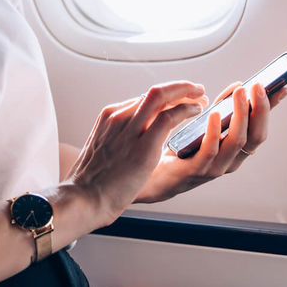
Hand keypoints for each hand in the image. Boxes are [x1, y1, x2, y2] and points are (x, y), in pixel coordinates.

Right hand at [66, 82, 206, 224]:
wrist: (84, 198)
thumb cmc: (93, 182)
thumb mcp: (103, 149)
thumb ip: (119, 138)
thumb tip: (134, 141)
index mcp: (109, 116)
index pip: (144, 98)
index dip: (166, 98)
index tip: (179, 101)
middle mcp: (120, 116)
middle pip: (155, 91)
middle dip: (180, 88)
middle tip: (197, 91)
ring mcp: (131, 129)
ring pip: (163, 96)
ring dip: (187, 94)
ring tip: (201, 100)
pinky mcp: (144, 145)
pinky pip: (169, 117)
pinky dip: (186, 110)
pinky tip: (196, 112)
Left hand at [134, 80, 286, 203]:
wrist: (154, 175)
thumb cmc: (184, 148)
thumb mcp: (208, 124)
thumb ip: (224, 108)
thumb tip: (241, 87)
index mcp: (237, 151)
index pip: (261, 128)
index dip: (272, 109)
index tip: (281, 87)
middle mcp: (232, 161)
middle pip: (256, 136)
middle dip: (260, 110)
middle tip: (258, 86)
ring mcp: (215, 167)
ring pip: (238, 142)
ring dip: (241, 115)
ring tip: (240, 93)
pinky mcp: (196, 170)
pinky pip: (210, 150)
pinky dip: (215, 130)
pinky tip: (213, 113)